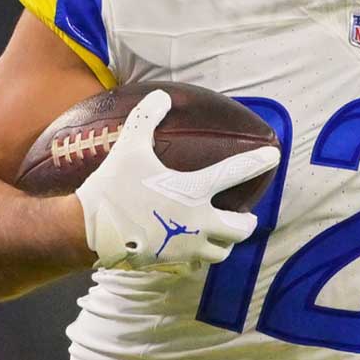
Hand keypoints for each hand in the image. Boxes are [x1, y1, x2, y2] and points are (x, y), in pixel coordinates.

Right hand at [74, 89, 279, 273]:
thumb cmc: (112, 188)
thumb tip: (160, 95)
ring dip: (226, 241)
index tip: (274, 156)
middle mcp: (198, 221)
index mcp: (194, 191)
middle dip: (247, 222)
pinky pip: (196, 263)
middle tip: (245, 215)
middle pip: (241, 228)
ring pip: (221, 250)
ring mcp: (186, 246)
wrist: (86, 232)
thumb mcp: (129, 148)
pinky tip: (193, 246)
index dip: (257, 162)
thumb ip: (146, 119)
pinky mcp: (171, 262)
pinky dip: (200, 255)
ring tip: (222, 232)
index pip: (235, 173)